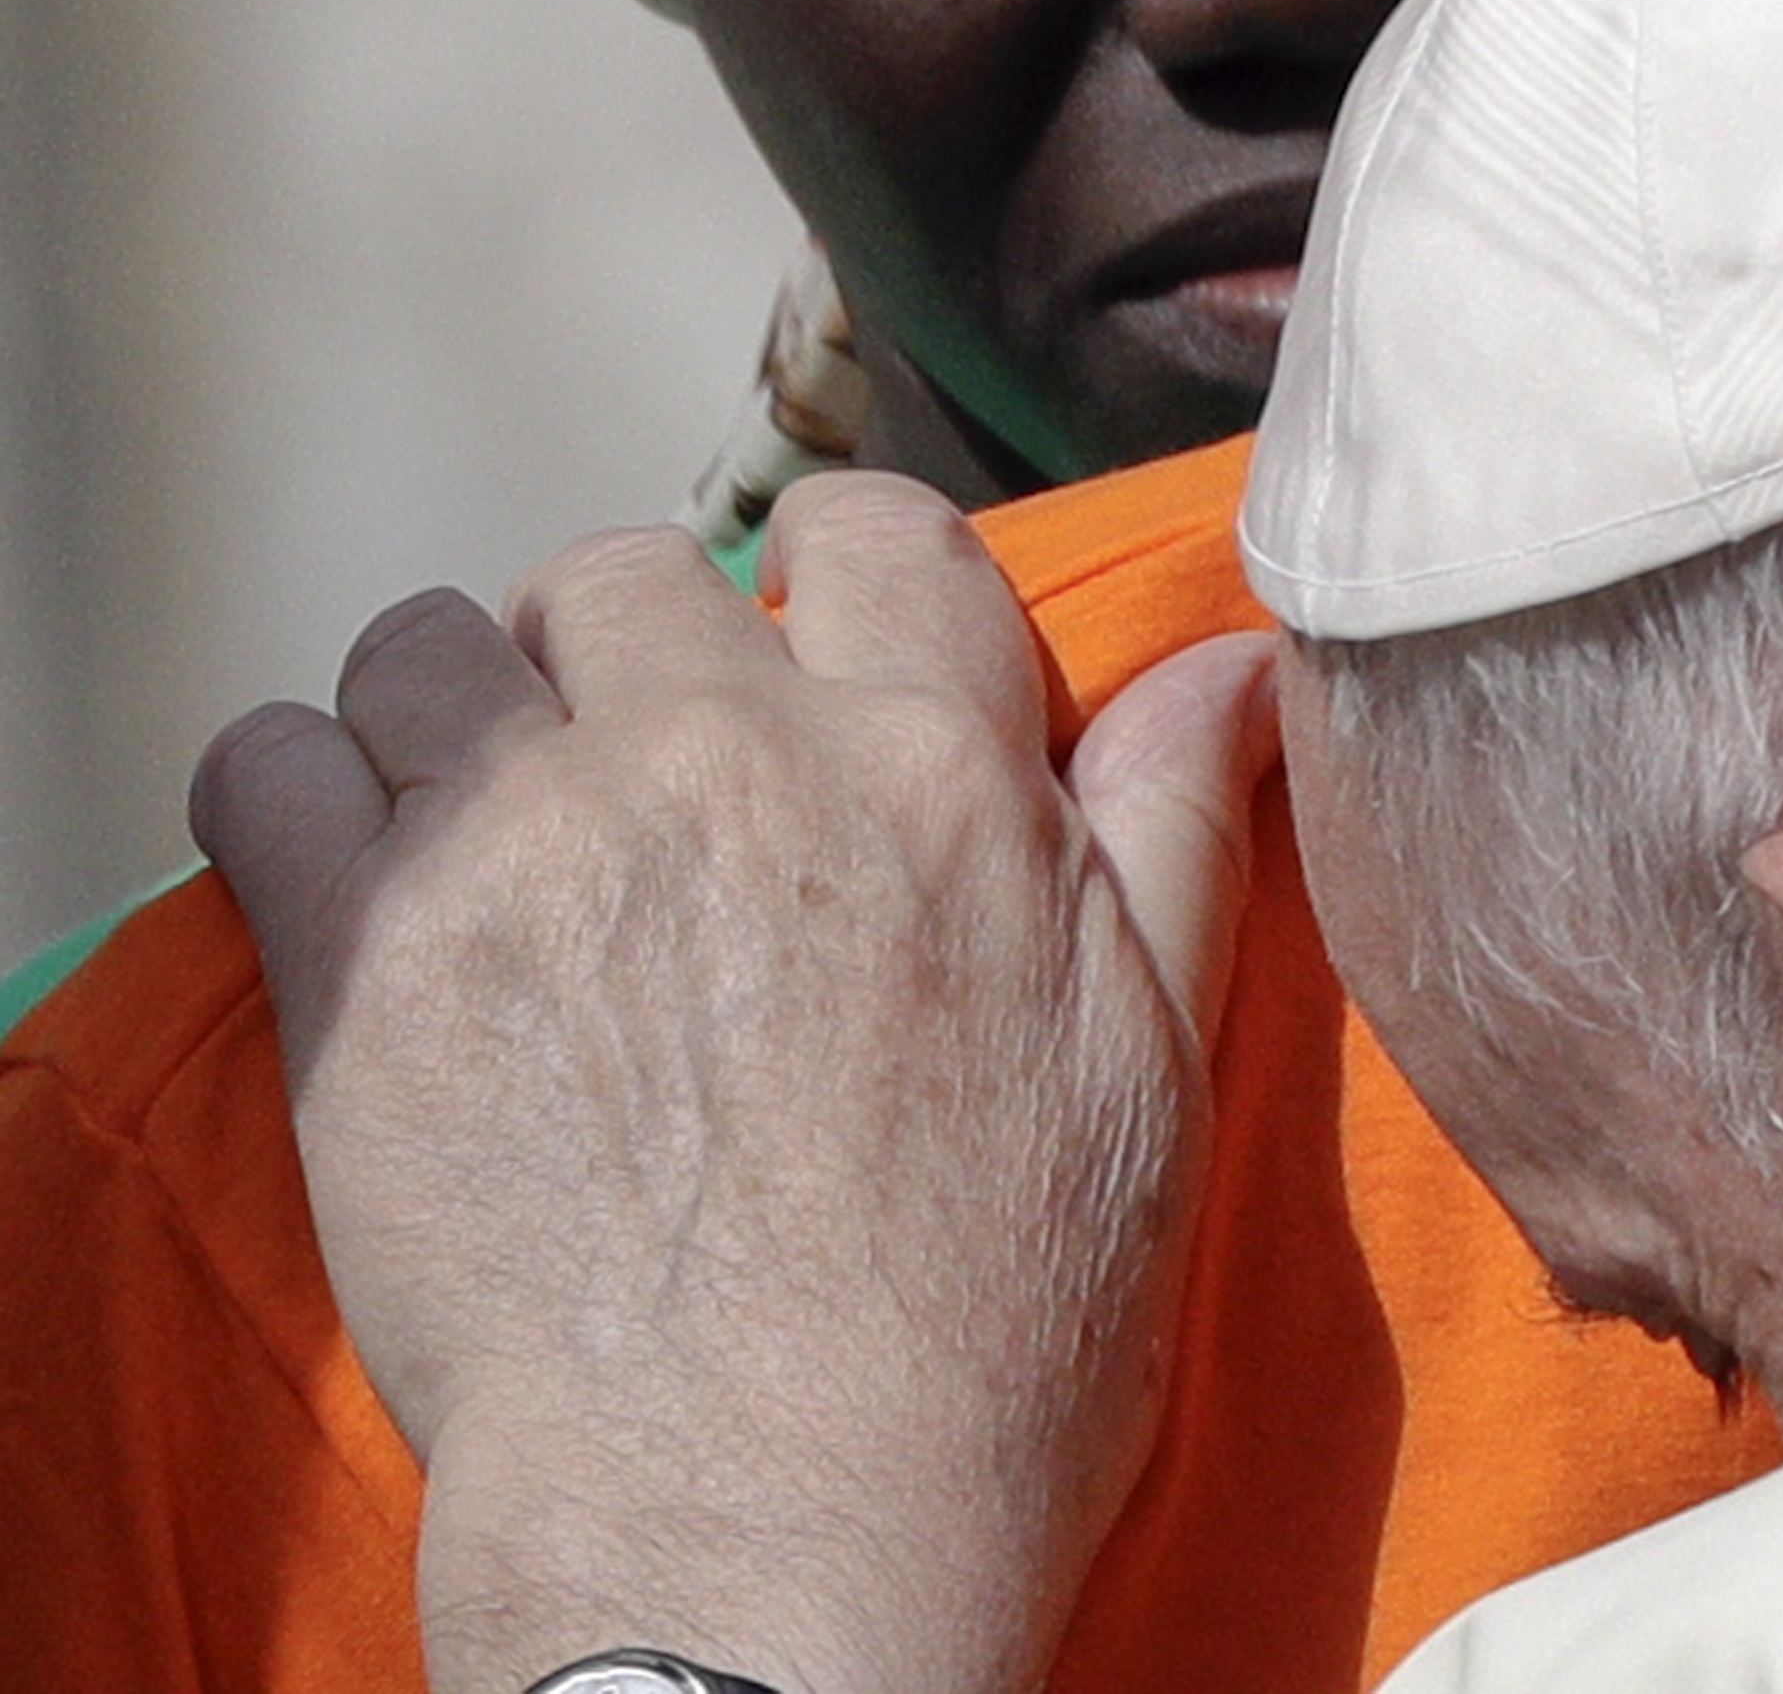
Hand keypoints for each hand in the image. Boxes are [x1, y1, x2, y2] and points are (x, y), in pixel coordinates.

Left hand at [188, 474, 1280, 1693]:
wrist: (765, 1534)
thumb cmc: (987, 1337)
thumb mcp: (1150, 1071)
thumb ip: (1175, 831)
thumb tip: (1228, 661)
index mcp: (933, 775)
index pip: (872, 535)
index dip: (837, 579)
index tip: (808, 646)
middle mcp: (727, 762)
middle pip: (631, 573)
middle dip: (635, 654)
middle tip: (643, 785)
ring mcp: (533, 845)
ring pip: (438, 644)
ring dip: (463, 714)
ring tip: (491, 835)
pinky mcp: (368, 957)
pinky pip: (268, 763)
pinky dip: (296, 794)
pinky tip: (358, 883)